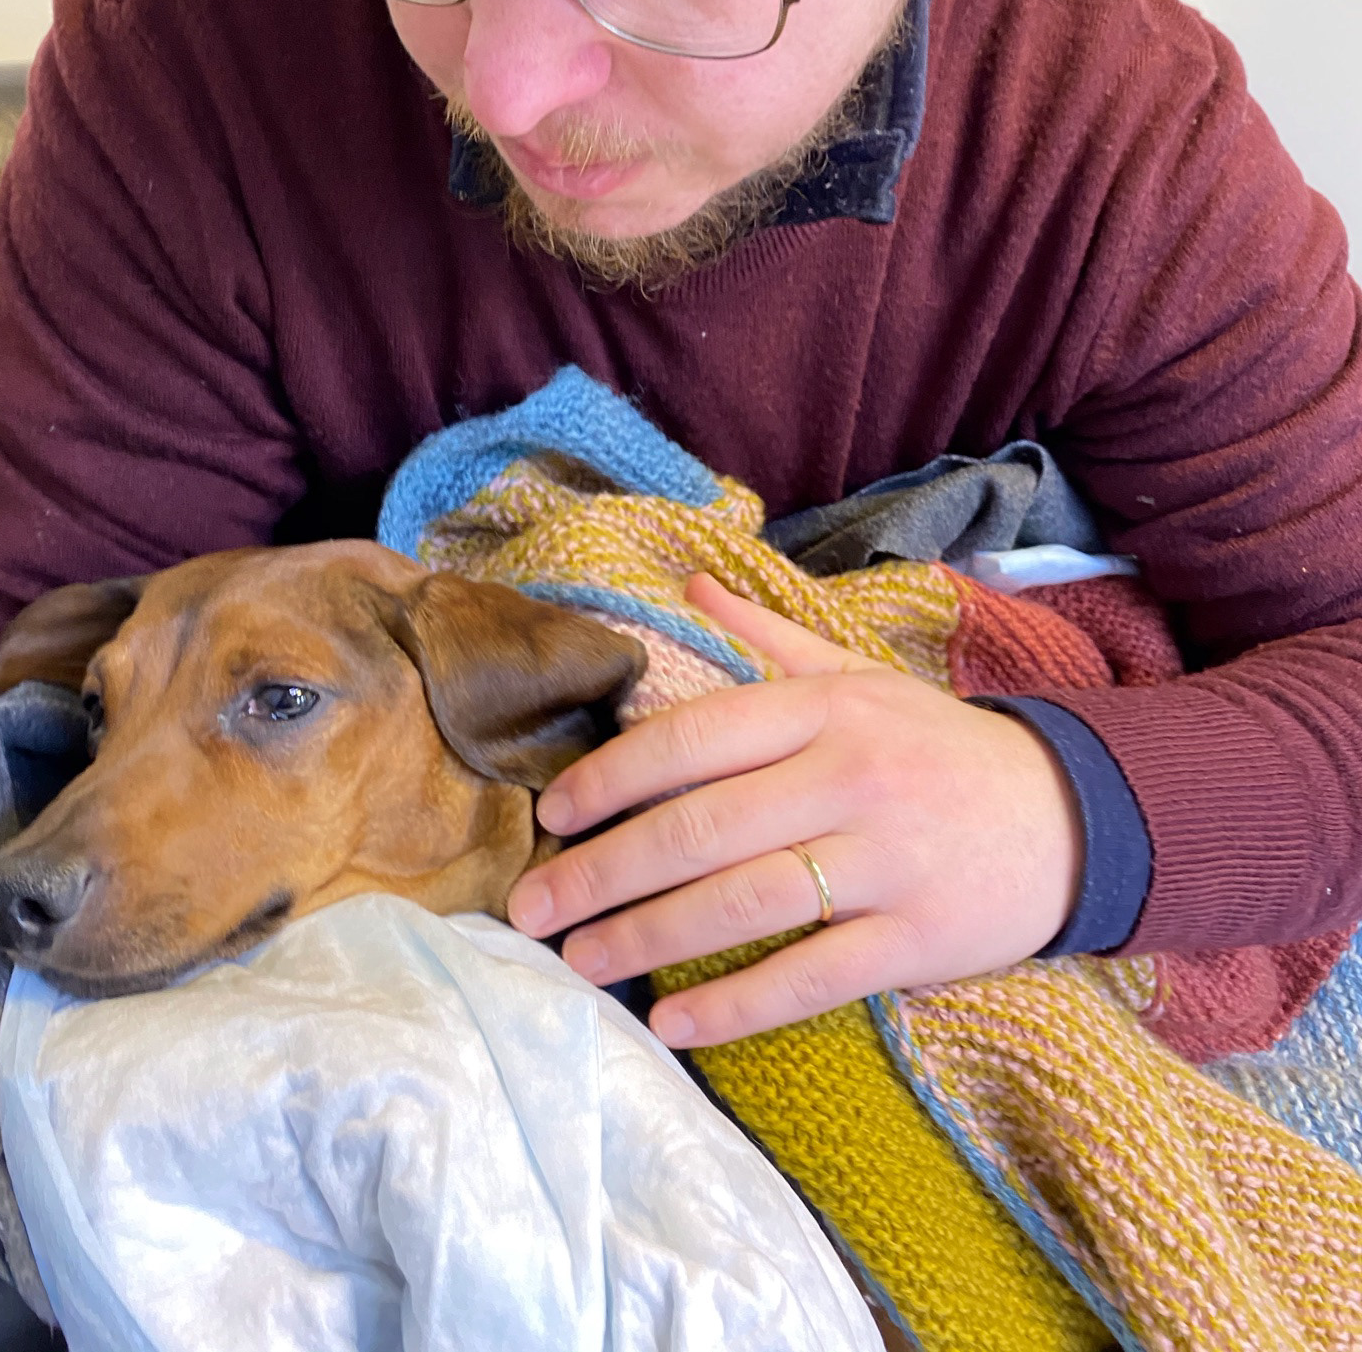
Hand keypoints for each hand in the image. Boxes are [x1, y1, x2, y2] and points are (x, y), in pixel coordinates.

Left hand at [507, 574, 1082, 1047]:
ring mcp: (884, 861)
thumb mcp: (859, 675)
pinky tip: (672, 1023)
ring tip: (579, 963)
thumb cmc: (939, 746)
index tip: (551, 815)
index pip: (694, 737)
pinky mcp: (916, 939)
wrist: (1076, 817)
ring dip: (647, 939)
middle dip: (603, 871)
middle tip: (531, 908)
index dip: (612, 776)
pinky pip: (809, 977)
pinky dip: (735, 1004)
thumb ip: (767, 639)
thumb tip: (687, 583)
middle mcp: (848, 776)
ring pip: (741, 903)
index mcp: (825, 708)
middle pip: (701, 828)